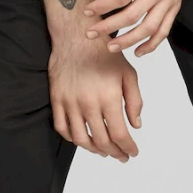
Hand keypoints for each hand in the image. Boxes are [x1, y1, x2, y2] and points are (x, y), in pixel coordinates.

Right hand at [49, 34, 142, 160]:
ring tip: (104, 152)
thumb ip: (135, 101)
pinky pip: (62, 127)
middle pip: (101, 140)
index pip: (119, 134)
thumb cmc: (105, 54)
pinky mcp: (57, 99)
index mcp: (109, 97)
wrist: (77, 37)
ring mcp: (70, 103)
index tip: (133, 152)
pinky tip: (83, 140)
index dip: (127, 148)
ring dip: (94, 150)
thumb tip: (136, 125)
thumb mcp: (129, 74)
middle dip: (114, 152)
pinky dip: (72, 139)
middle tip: (121, 156)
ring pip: (80, 139)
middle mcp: (89, 103)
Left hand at [85, 0, 192, 56]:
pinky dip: (152, 44)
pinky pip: (164, 31)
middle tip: (91, 33)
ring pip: (149, 28)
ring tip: (111, 47)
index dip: (103, 6)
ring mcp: (168, 1)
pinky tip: (137, 51)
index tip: (88, 11)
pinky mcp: (174, 8)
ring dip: (129, 40)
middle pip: (133, 15)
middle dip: (110, 26)